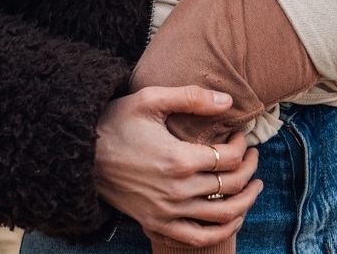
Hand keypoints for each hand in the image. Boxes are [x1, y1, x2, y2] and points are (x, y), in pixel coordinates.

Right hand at [94, 85, 262, 245]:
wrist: (82, 154)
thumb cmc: (117, 121)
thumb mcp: (151, 98)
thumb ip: (192, 98)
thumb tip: (228, 102)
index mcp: (179, 159)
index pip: (229, 159)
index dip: (242, 145)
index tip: (240, 135)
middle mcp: (176, 191)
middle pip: (231, 186)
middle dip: (250, 169)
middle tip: (253, 155)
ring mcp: (167, 212)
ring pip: (222, 216)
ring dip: (245, 202)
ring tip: (254, 185)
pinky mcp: (156, 225)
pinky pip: (198, 238)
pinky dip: (222, 231)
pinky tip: (233, 217)